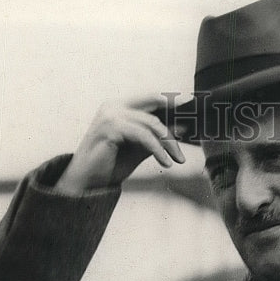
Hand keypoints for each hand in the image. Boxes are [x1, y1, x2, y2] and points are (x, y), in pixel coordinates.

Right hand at [55, 96, 184, 194]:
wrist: (88, 182)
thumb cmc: (111, 164)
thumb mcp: (139, 148)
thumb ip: (157, 136)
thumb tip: (181, 128)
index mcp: (119, 106)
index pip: (151, 99)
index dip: (171, 101)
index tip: (190, 105)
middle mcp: (114, 106)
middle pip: (154, 111)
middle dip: (174, 124)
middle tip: (191, 135)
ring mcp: (111, 115)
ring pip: (151, 124)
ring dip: (168, 143)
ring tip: (177, 159)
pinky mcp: (110, 128)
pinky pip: (143, 135)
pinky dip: (157, 149)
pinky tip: (165, 162)